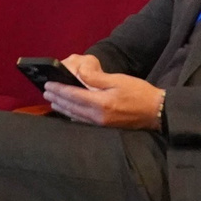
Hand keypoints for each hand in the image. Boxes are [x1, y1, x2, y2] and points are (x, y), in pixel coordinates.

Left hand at [44, 56, 163, 128]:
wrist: (155, 111)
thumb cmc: (139, 92)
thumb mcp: (118, 80)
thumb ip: (97, 78)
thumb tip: (79, 74)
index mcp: (100, 102)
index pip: (73, 96)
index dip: (59, 89)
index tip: (48, 84)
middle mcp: (97, 116)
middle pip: (71, 107)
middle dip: (57, 98)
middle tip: (45, 91)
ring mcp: (100, 123)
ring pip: (75, 115)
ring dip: (62, 107)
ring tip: (52, 101)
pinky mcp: (104, 126)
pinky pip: (82, 120)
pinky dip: (72, 114)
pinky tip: (68, 112)